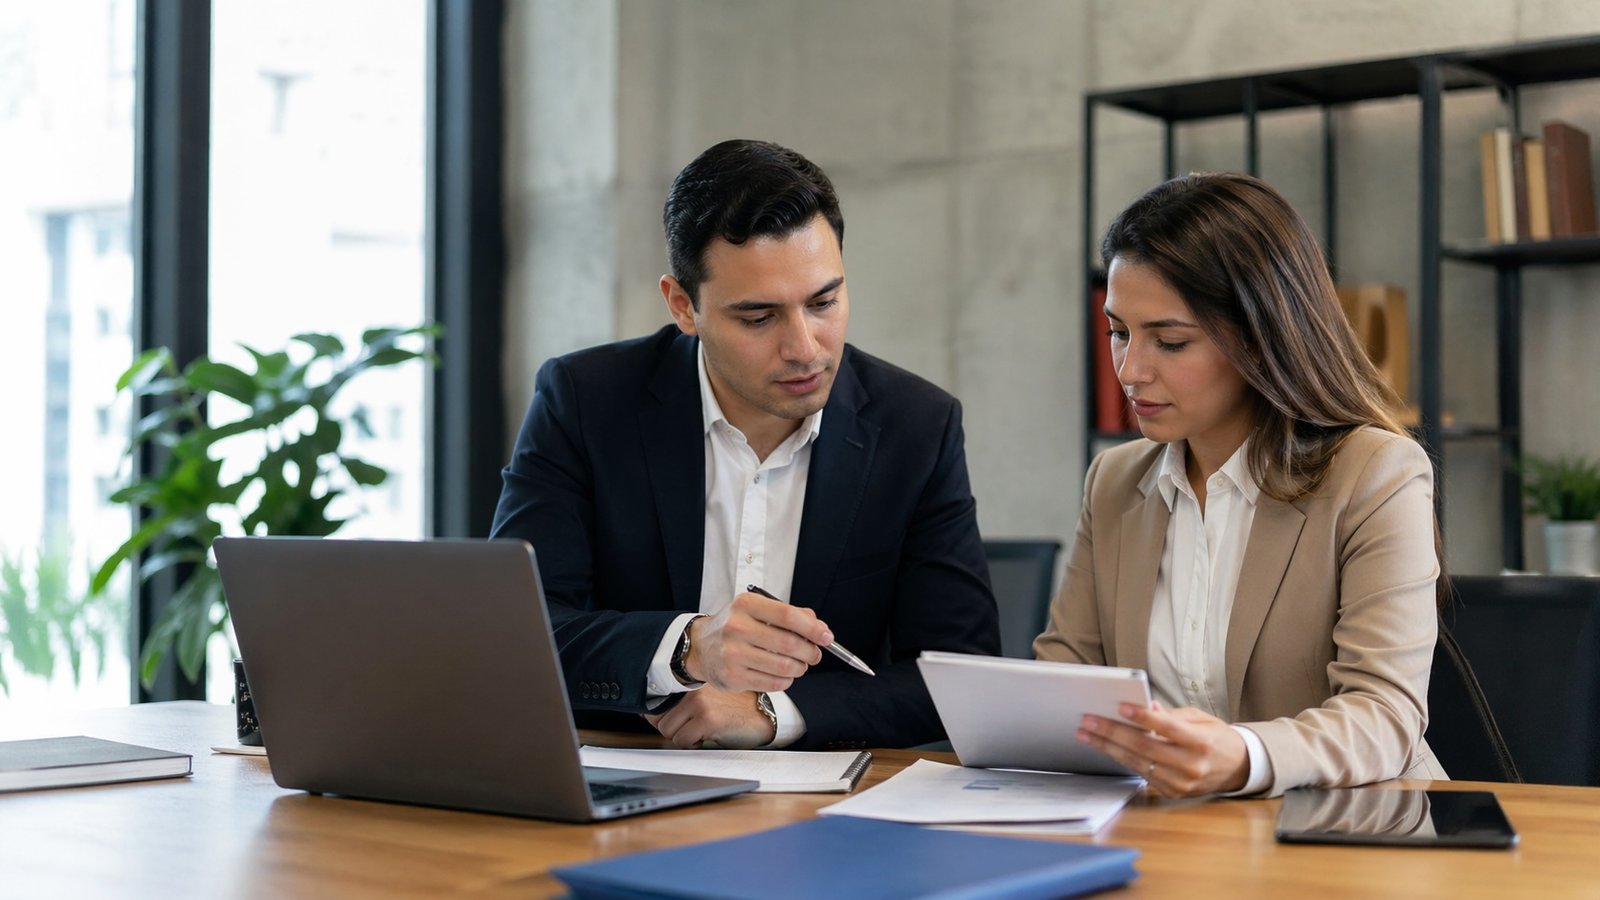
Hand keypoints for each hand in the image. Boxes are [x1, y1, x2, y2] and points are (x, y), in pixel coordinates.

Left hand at [643, 686, 775, 748]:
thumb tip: (646, 713)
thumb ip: (678, 700)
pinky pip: (683, 741)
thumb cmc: (732, 707)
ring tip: (703, 728)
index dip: (661, 717)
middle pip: (658, 720)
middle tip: (694, 726)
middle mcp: (692, 687)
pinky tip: (709, 734)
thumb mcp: (704, 697)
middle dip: (674, 729)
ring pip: (668, 732)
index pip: (654, 701)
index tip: (674, 719)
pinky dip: (694, 744)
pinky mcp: (708, 719)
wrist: (762, 715)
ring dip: (684, 737)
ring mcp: (700, 702)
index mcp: (689, 679)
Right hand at [685, 592, 828, 692]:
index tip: (826, 637)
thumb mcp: (756, 610)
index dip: (813, 628)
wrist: (700, 647)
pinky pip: (773, 684)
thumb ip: (789, 615)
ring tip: (799, 665)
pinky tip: (783, 675)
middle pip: (790, 644)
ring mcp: (733, 654)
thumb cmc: (735, 626)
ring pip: (784, 667)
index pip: (788, 616)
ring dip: (800, 668)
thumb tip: (819, 627)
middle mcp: (737, 628)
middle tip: (814, 655)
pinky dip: (786, 681)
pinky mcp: (732, 677)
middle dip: (810, 652)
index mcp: (746, 605)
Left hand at [1076, 701, 1249, 798]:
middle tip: (1088, 721)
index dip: (1142, 717)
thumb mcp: (1200, 718)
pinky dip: (1122, 759)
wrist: (1237, 768)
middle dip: (1112, 732)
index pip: (1167, 728)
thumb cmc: (1216, 737)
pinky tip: (1106, 747)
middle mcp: (1191, 765)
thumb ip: (1171, 714)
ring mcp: (1181, 782)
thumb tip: (1145, 705)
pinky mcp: (1173, 792)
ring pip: (1138, 762)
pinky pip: (1142, 773)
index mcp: (1201, 742)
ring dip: (1108, 747)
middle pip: (1145, 746)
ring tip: (1087, 734)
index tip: (1120, 706)